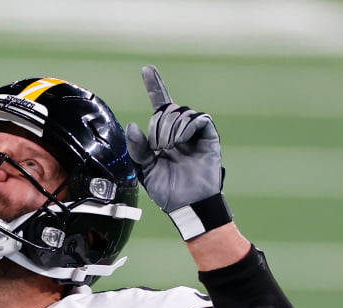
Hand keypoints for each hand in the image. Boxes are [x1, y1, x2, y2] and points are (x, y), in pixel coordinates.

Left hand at [125, 65, 223, 214]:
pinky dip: (186, 127)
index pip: (159, 105)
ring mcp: (195, 133)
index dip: (154, 86)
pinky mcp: (209, 137)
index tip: (146, 69)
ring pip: (181, 113)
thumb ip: (137, 148)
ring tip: (167, 148)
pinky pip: (199, 119)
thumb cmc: (166, 190)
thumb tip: (133, 125)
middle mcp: (180, 131)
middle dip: (158, 125)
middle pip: (167, 110)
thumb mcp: (144, 169)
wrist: (186, 204)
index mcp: (163, 135)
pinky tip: (180, 141)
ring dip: (169, 128)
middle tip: (157, 147)